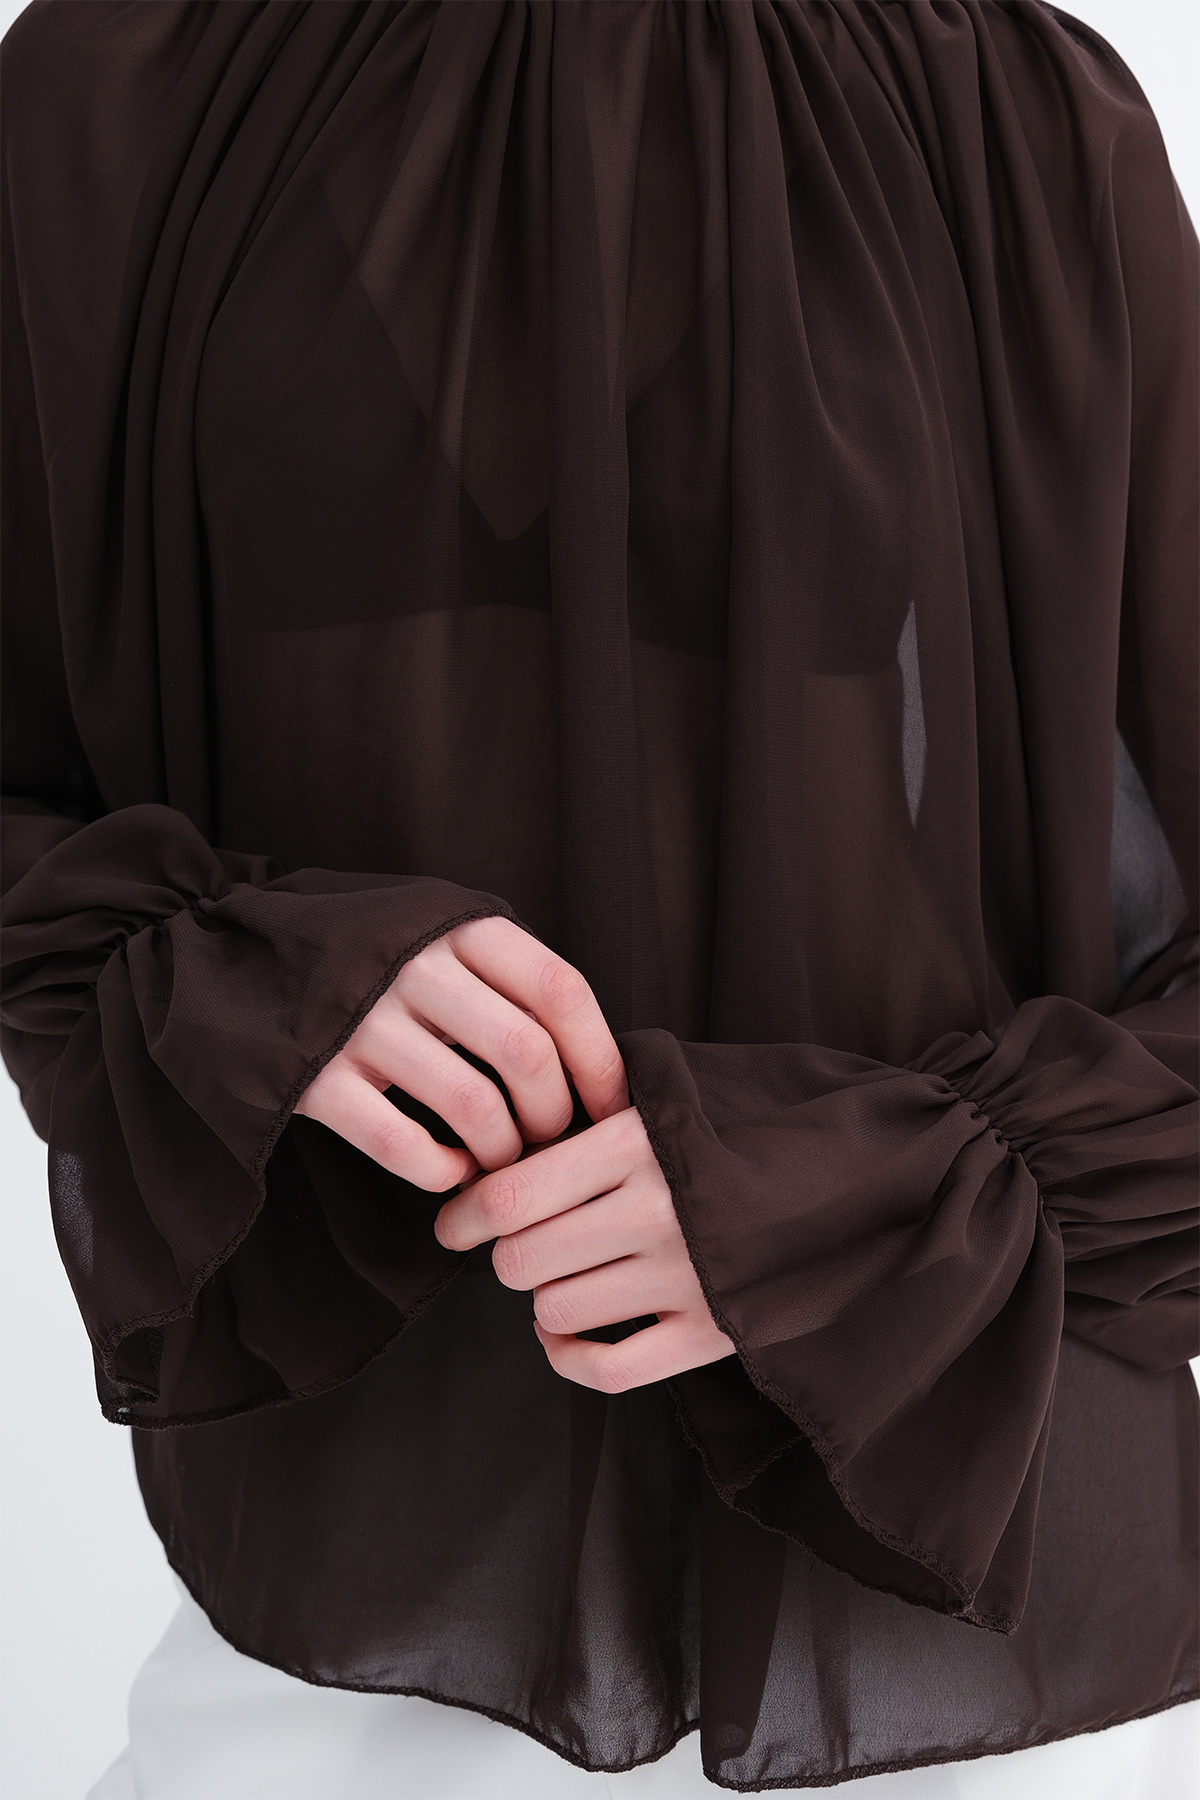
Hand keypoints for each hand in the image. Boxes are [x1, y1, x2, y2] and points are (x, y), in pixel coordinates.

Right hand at [294, 916, 628, 1191]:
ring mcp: (360, 1019)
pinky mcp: (314, 1076)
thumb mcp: (442, 932)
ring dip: (502, 1151)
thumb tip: (594, 1059)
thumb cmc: (375, 954)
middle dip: (554, 1114)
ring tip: (500, 1160)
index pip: (559, 989)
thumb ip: (507, 973)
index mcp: (458, 925)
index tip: (611, 1106)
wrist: (239, 955)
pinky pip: (400, 1144)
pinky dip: (439, 1172)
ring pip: (473, 1105)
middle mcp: (413, 965)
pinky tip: (448, 1172)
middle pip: (526, 1052)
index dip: (598, 1057)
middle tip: (549, 1140)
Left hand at [433, 1105, 734, 1391]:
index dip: (465, 1213)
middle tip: (524, 1242)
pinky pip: (607, 1370)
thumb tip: (512, 1131)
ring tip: (563, 1274)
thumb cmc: (757, 1123)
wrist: (864, 1172)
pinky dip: (569, 1358)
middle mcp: (655, 1213)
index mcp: (638, 1143)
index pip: (510, 1195)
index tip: (454, 1222)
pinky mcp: (712, 1334)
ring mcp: (685, 1280)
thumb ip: (601, 1105)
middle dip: (507, 1255)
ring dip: (543, 1298)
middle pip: (521, 1260)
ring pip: (555, 1311)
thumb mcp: (678, 1093)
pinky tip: (565, 1334)